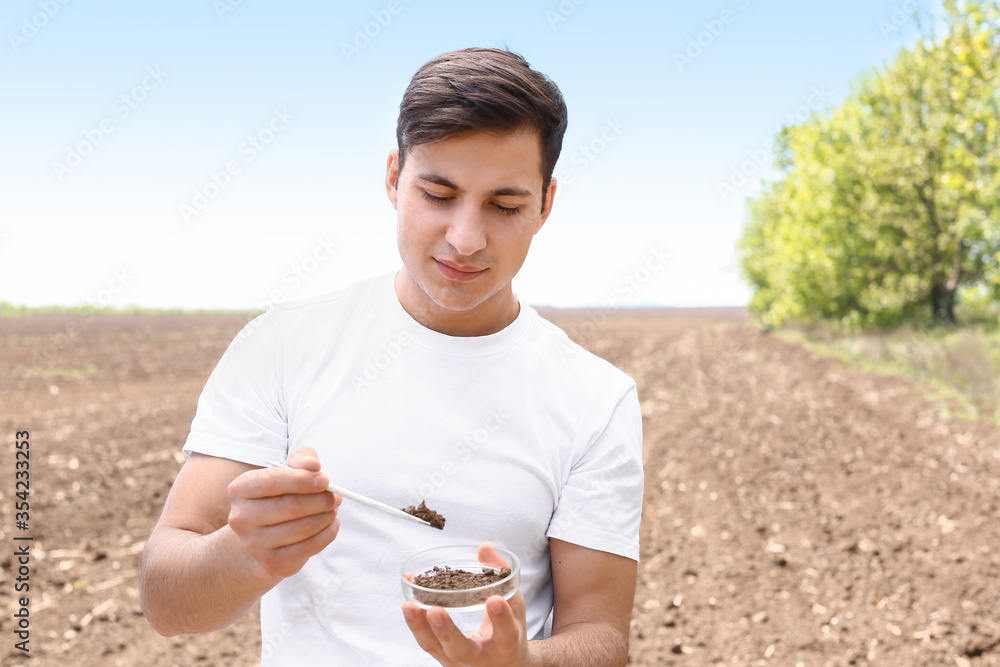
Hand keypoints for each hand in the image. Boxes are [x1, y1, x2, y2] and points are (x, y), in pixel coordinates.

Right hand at [227, 446, 340, 578]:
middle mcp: (241, 518)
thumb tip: (313, 465)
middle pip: (291, 506)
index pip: (272, 481)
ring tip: (332, 509)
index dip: (303, 480)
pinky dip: (327, 534)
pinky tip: (331, 524)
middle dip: (321, 500)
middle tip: (336, 496)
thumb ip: (301, 460)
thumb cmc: (279, 495)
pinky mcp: (272, 562)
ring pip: (303, 528)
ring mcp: (254, 544)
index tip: (325, 480)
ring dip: (326, 516)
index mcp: (240, 489)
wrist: (262, 535)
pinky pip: (309, 547)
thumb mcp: (287, 470)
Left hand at [402, 542, 528, 666]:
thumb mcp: (513, 604)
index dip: (500, 618)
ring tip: (408, 605)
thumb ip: (500, 576)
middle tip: (435, 612)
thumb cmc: (508, 629)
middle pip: (461, 650)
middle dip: (447, 632)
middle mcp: (481, 658)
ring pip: (435, 648)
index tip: (494, 600)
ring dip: (419, 627)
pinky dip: (414, 622)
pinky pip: (426, 641)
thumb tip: (484, 546)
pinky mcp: (441, 657)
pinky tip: (407, 602)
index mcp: (506, 644)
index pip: (505, 632)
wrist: (503, 665)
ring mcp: (458, 661)